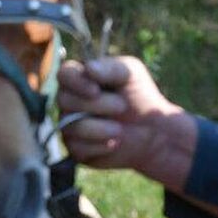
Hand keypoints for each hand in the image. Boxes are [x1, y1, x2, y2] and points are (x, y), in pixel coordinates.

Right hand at [56, 55, 197, 188]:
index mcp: (80, 79)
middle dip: (97, 105)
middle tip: (122, 107)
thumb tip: (88, 68)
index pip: (64, 74)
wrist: (153, 131)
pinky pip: (77, 148)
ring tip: (119, 129)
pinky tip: (114, 144)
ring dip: (100, 128)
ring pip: (71, 126)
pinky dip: (100, 146)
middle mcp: (69, 103)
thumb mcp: (131, 75)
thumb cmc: (139, 97)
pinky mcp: (76, 149)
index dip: (75, 82)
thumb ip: (111, 68)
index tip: (95, 91)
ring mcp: (69, 126)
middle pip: (65, 100)